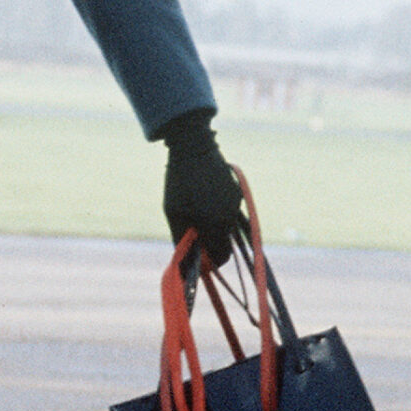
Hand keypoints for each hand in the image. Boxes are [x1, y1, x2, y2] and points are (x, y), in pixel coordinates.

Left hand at [159, 108, 246, 263]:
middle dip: (211, 247)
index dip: (209, 262)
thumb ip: (182, 239)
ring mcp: (236, 204)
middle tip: (193, 237)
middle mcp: (231, 217)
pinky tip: (203, 198)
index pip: (221, 257)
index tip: (196, 257)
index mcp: (217, 224)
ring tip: (194, 212)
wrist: (194, 147)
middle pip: (226, 245)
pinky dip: (217, 214)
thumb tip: (187, 261)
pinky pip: (228, 213)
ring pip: (226, 229)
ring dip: (213, 229)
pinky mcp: (236, 193)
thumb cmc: (179, 182)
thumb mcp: (174, 213)